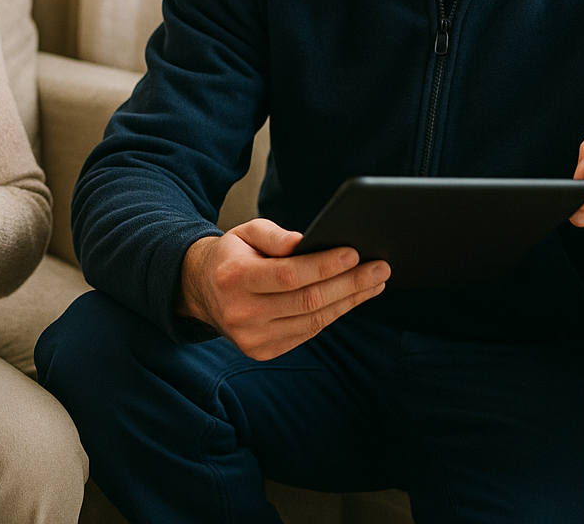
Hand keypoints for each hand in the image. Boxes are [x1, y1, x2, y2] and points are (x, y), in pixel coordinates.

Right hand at [177, 218, 388, 360]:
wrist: (202, 291)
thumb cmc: (233, 255)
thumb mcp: (245, 232)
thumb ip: (274, 235)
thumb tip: (305, 243)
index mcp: (234, 278)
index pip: (287, 274)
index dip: (323, 265)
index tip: (354, 253)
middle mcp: (241, 313)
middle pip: (307, 300)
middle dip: (349, 283)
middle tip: (381, 268)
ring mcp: (252, 338)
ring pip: (312, 320)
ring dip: (349, 301)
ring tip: (375, 283)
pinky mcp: (263, 352)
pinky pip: (307, 332)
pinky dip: (333, 314)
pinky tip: (352, 299)